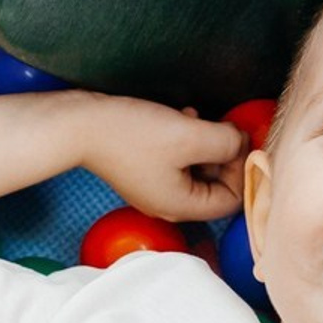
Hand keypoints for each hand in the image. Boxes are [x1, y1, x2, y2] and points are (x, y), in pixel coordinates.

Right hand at [83, 96, 249, 221]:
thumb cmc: (132, 134)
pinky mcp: (143, 170)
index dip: (241, 169)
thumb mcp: (190, 136)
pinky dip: (185, 140)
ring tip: (197, 117)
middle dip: (223, 153)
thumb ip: (227, 143)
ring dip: (204, 142)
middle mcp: (169, 204)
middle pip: (216, 185)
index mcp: (181, 206)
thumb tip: (242, 142)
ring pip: (197, 168)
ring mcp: (155, 188)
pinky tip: (181, 116)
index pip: (232, 200)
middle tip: (223, 126)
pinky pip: (177, 160)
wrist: (80, 124)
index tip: (238, 139)